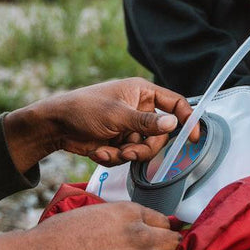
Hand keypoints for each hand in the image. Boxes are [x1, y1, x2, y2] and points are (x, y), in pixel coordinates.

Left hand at [4, 78, 195, 171]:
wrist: (55, 126)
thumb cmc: (83, 109)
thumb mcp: (117, 115)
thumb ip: (147, 122)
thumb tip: (174, 123)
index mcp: (142, 92)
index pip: (175, 103)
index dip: (187, 119)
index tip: (194, 138)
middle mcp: (139, 109)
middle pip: (161, 135)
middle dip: (145, 147)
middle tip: (130, 152)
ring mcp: (129, 127)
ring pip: (145, 149)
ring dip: (127, 155)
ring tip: (110, 151)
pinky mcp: (119, 142)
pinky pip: (128, 156)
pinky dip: (114, 157)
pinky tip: (99, 151)